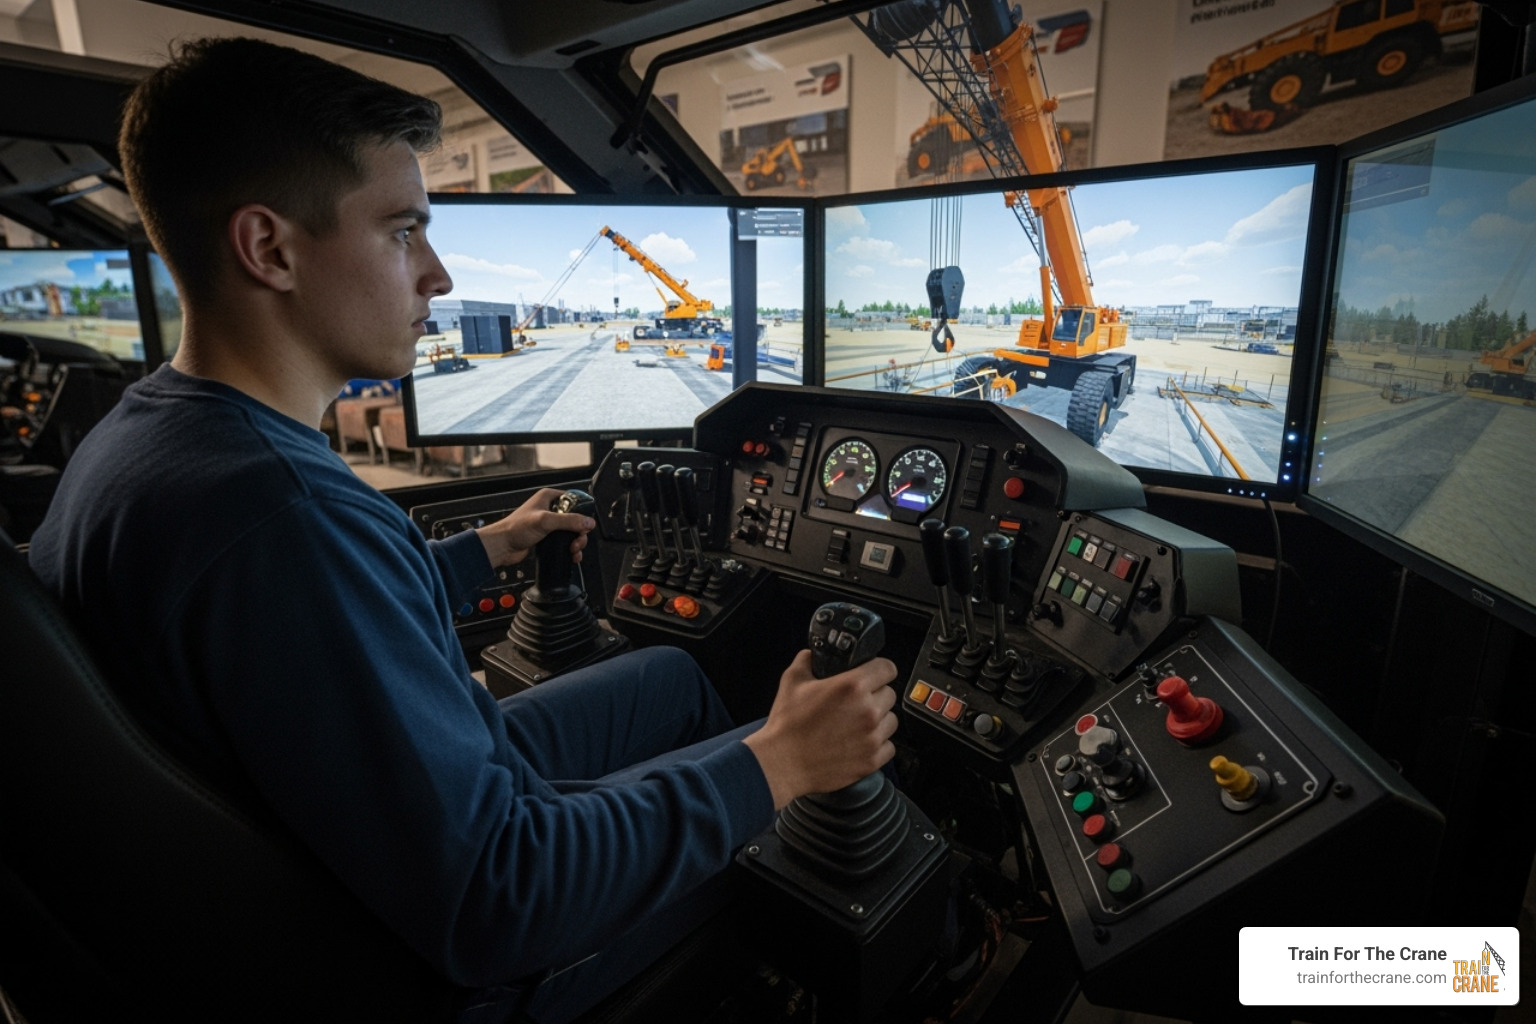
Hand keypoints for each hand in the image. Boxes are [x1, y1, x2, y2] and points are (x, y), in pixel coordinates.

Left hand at [476, 488, 595, 568]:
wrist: (502, 546)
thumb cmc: (515, 528)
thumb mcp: (545, 521)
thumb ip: (569, 521)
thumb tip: (588, 522)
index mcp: (549, 497)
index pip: (575, 500)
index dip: (582, 513)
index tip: (584, 525)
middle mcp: (550, 509)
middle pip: (576, 519)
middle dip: (580, 533)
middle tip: (577, 542)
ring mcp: (549, 524)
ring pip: (572, 532)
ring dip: (576, 542)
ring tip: (573, 550)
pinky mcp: (548, 537)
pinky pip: (565, 541)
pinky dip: (570, 549)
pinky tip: (571, 555)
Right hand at [743, 650, 898, 808]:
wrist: (783, 764)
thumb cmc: (787, 725)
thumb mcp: (792, 681)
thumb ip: (807, 661)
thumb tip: (812, 655)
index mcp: (852, 686)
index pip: (887, 668)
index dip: (879, 669)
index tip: (874, 674)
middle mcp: (868, 710)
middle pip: (890, 694)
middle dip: (876, 696)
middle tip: (857, 703)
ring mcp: (872, 737)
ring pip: (891, 720)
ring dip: (879, 720)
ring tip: (857, 724)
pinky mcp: (872, 760)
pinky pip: (889, 746)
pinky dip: (878, 744)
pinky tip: (859, 743)